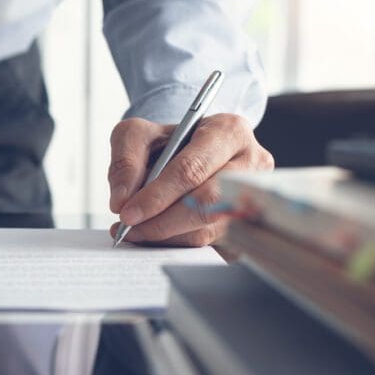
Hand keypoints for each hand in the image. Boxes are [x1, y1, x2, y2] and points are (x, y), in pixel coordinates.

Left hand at [106, 114, 273, 246]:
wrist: (189, 151)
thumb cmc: (167, 141)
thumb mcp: (138, 135)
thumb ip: (125, 160)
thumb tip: (121, 200)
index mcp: (229, 131)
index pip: (192, 169)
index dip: (157, 196)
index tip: (127, 214)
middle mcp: (250, 164)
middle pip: (207, 203)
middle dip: (162, 221)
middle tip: (128, 228)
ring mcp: (253, 196)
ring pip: (208, 227)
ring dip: (166, 236)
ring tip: (135, 232)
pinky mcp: (245, 223)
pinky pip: (209, 242)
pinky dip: (176, 243)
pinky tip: (154, 236)